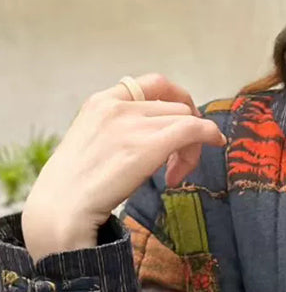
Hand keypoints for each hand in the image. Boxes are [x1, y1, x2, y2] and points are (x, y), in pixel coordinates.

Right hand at [22, 73, 225, 261]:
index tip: (181, 125)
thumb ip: (119, 132)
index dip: (175, 101)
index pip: (152, 84)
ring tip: (175, 175)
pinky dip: (210, 134)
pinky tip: (216, 144)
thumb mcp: (93, 144)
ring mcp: (133, 124)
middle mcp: (118, 106)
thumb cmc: (75, 188)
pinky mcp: (148, 145)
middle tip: (175, 168)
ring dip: (191, 148)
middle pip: (174, 107)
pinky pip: (194, 128)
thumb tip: (155, 140)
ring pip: (186, 119)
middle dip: (183, 134)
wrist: (63, 207)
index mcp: (101, 101)